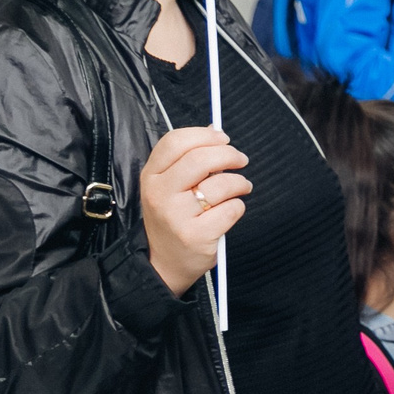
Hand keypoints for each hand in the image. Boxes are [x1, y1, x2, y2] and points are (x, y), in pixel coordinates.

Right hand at [139, 126, 248, 295]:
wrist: (164, 263)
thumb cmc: (173, 217)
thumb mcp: (168, 186)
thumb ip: (186, 158)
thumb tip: (215, 130)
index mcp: (151, 176)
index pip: (176, 141)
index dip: (205, 135)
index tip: (224, 139)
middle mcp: (159, 194)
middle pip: (200, 159)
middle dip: (229, 155)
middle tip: (241, 160)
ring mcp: (176, 216)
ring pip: (220, 185)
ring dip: (239, 182)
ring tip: (242, 187)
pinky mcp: (196, 236)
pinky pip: (231, 209)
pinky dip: (238, 206)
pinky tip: (231, 210)